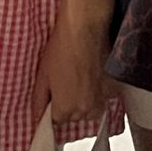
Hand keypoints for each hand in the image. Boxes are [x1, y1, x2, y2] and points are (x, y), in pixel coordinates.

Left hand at [30, 17, 112, 133]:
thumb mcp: (42, 76)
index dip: (54, 107)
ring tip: (80, 79)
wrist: (84, 29)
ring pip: (92, 110)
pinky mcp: (114, 88)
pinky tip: (92, 74)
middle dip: (70, 105)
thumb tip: (37, 116)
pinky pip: (105, 97)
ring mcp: (102, 99)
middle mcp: (85, 109)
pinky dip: (99, 91)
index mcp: (65, 108)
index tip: (54, 96)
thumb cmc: (62, 49)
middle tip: (66, 83)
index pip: (57, 121)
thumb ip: (39, 101)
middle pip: (75, 116)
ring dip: (86, 101)